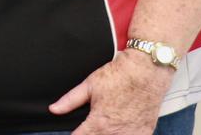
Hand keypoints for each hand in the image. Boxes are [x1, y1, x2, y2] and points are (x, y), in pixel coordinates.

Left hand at [48, 50, 172, 133]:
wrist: (146, 71)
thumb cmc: (119, 76)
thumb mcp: (88, 86)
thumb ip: (69, 101)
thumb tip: (54, 109)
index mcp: (99, 122)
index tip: (73, 133)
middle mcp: (116, 132)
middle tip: (89, 129)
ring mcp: (133, 133)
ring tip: (102, 128)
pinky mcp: (146, 131)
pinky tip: (119, 131)